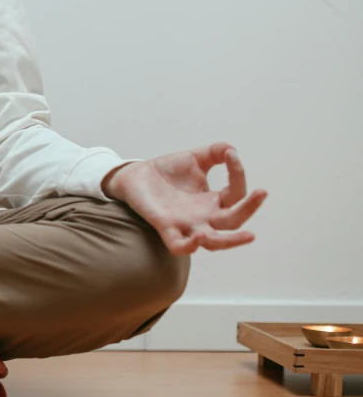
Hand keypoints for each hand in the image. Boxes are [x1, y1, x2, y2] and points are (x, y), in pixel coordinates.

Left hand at [102, 142, 266, 254]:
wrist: (135, 176)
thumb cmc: (167, 171)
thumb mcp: (195, 158)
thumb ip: (216, 152)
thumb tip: (232, 150)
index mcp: (213, 201)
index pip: (236, 194)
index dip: (237, 174)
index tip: (230, 155)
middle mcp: (203, 217)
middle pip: (233, 222)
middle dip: (250, 209)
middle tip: (262, 192)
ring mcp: (185, 225)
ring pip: (213, 242)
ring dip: (230, 241)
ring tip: (249, 235)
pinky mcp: (165, 227)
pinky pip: (179, 246)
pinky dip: (190, 245)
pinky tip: (199, 237)